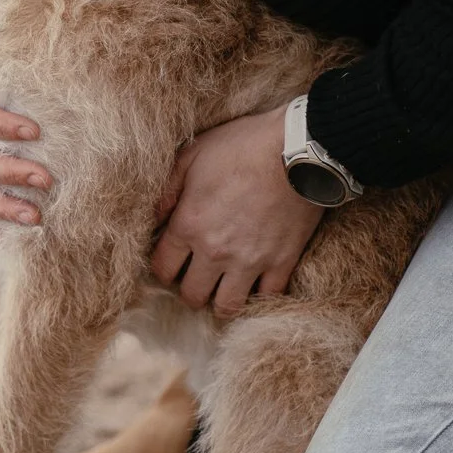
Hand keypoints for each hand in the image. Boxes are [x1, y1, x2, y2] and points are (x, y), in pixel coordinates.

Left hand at [150, 107, 323, 316]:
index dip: (164, 268)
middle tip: (197, 277)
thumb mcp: (192, 155)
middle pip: (192, 295)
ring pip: (227, 306)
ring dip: (221, 301)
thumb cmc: (242, 145)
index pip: (163, 268)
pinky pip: (267, 297)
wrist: (297, 148)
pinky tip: (254, 285)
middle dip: (190, 289)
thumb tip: (155, 218)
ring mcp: (250, 261)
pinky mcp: (282, 262)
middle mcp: (215, 251)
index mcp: (189, 225)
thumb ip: (168, 190)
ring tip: (223, 288)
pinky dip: (259, 296)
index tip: (172, 263)